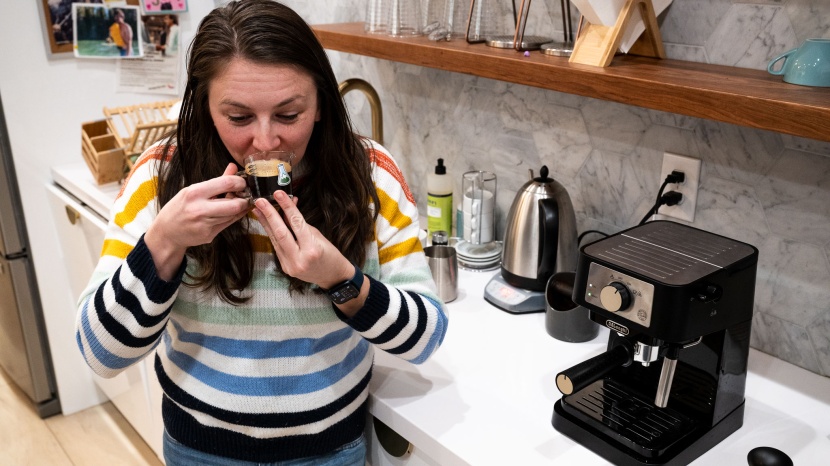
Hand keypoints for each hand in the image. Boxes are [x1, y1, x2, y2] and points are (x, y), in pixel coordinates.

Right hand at [144, 163, 249, 279]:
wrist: (167, 232)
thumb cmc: (179, 208)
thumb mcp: (192, 190)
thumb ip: (217, 180)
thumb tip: (233, 167)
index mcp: (194, 193)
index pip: (226, 183)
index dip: (240, 182)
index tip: (242, 182)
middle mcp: (199, 209)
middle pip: (235, 204)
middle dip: (245, 199)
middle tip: (246, 195)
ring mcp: (205, 224)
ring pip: (233, 215)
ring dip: (240, 208)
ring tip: (239, 202)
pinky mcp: (209, 235)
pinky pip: (228, 224)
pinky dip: (233, 217)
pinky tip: (233, 212)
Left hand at [251, 191, 354, 290]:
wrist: (333, 277)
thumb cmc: (330, 254)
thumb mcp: (318, 235)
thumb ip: (300, 223)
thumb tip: (287, 207)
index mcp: (312, 249)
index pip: (296, 223)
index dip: (287, 206)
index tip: (279, 194)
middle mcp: (300, 258)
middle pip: (281, 233)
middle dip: (269, 215)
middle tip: (260, 200)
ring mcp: (290, 265)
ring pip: (275, 240)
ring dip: (266, 223)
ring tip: (258, 209)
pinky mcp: (285, 267)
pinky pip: (277, 247)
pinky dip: (271, 234)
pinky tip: (266, 223)